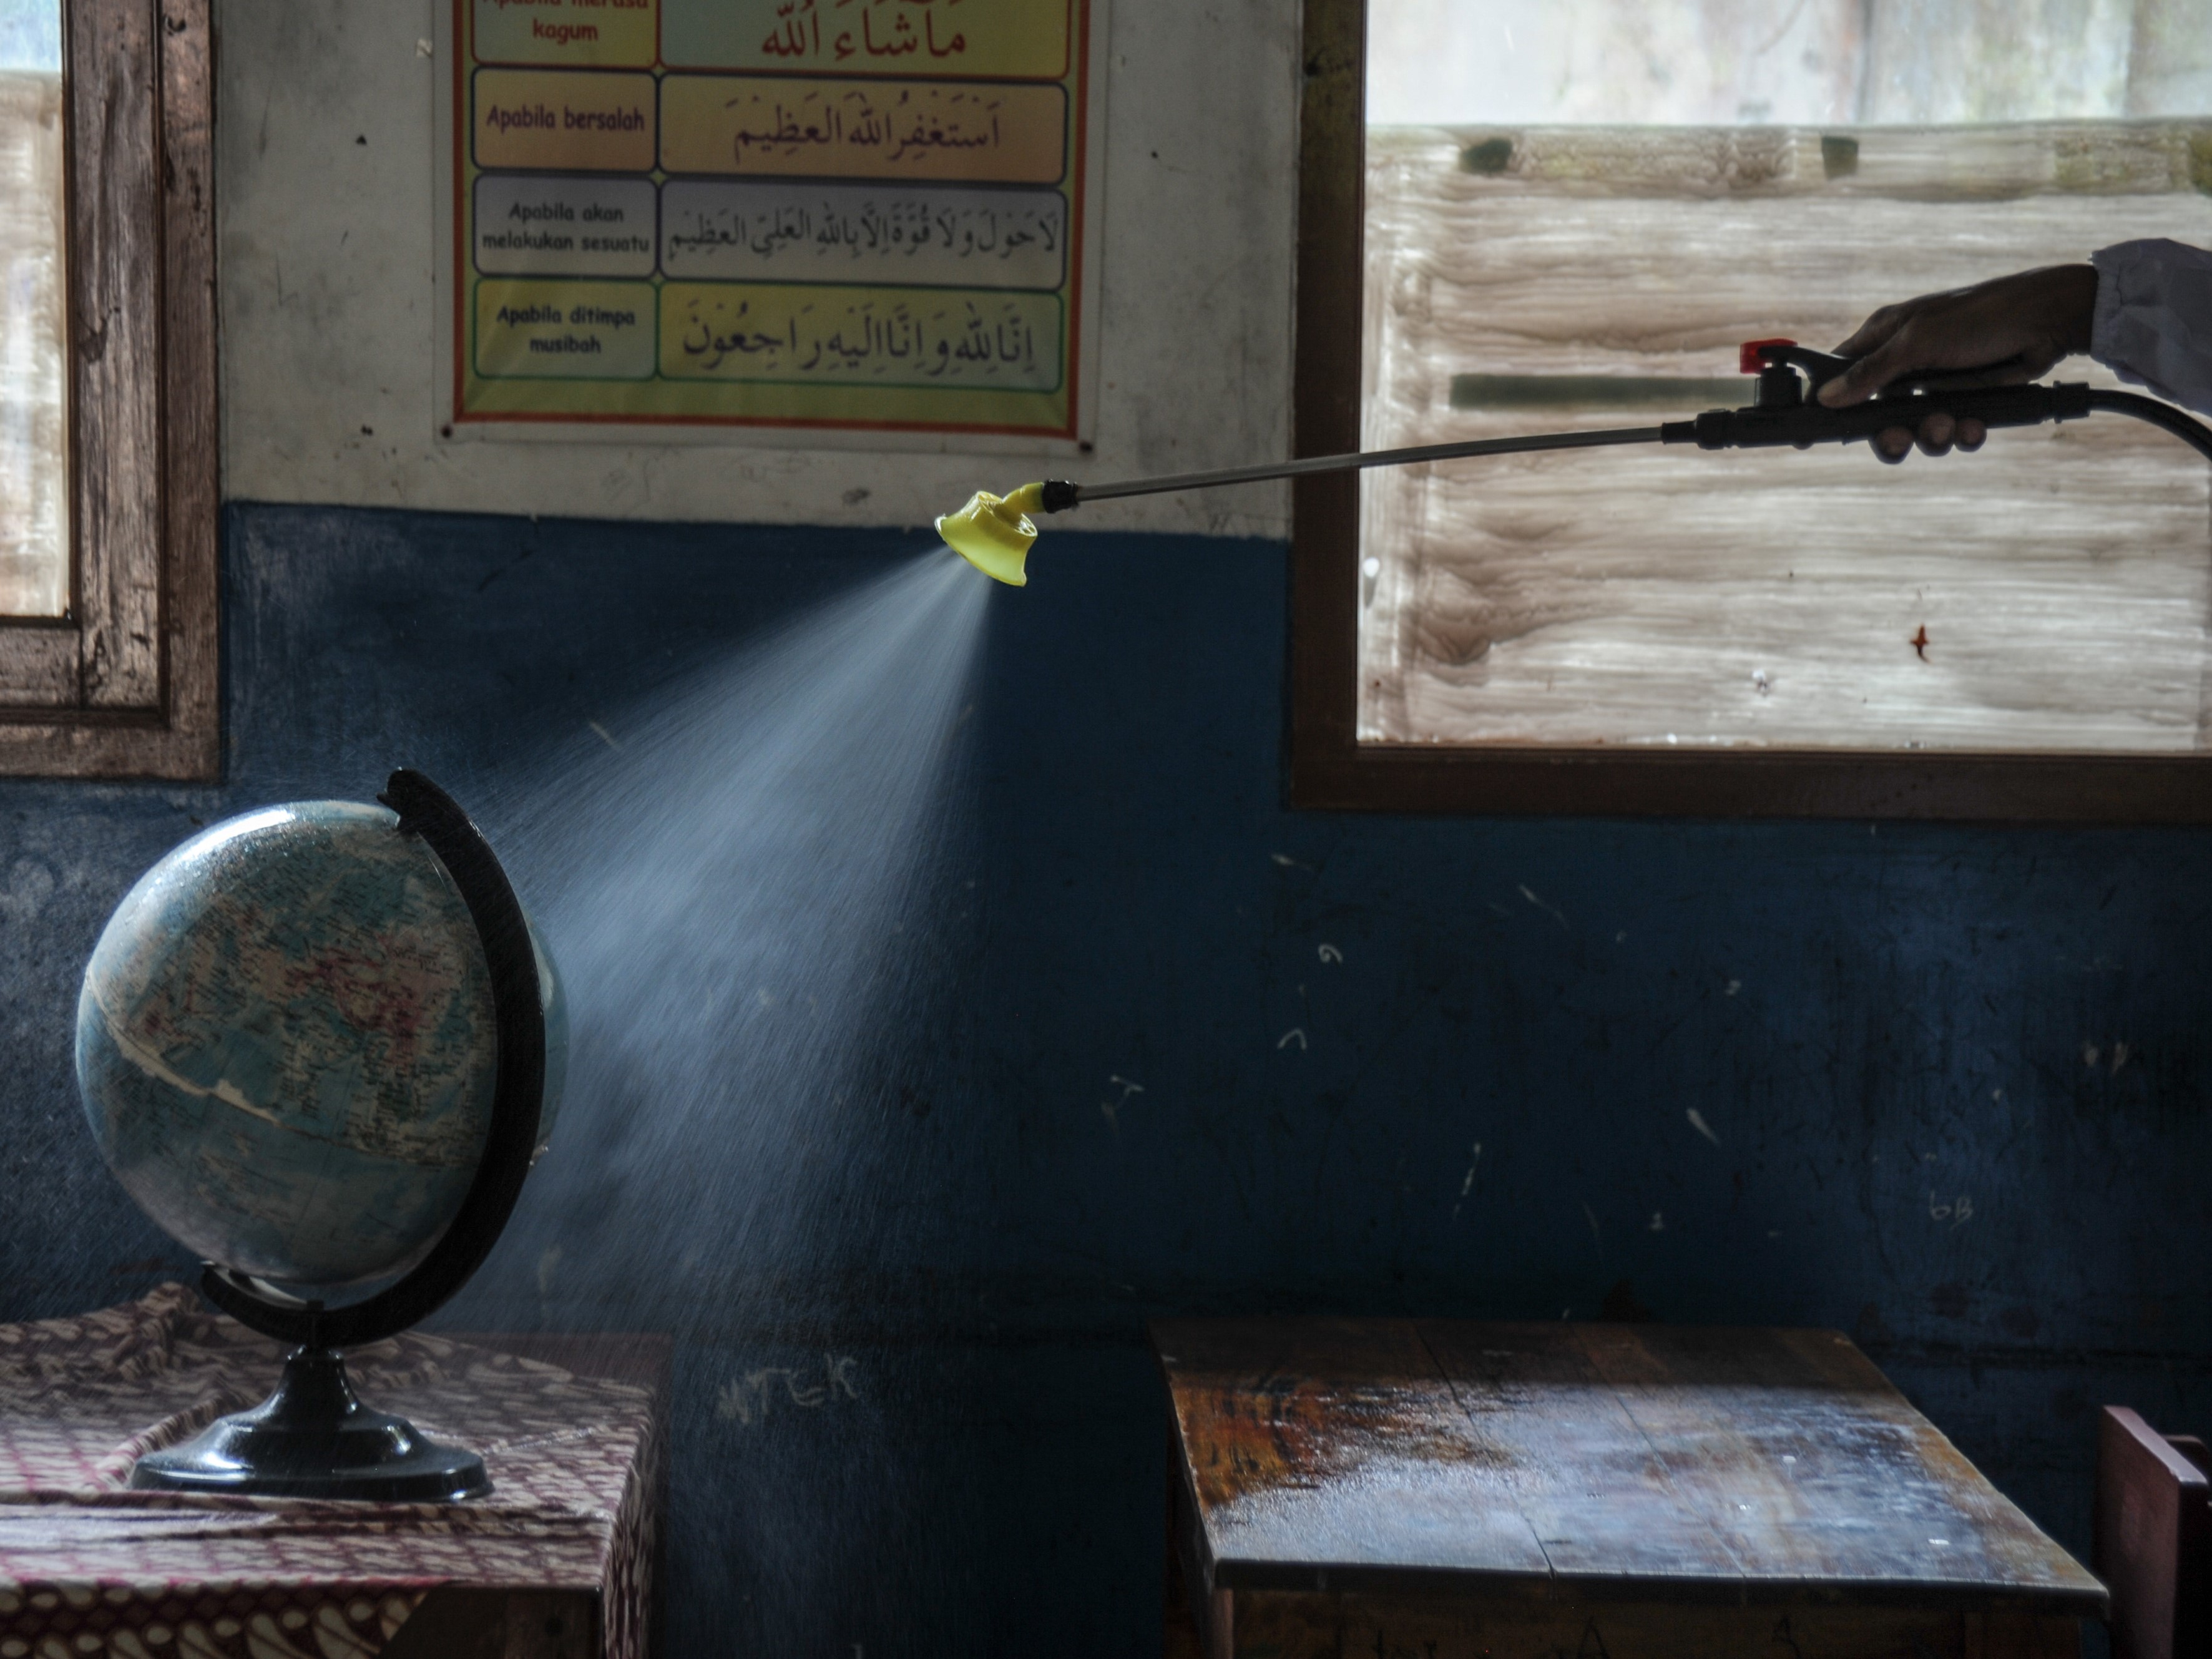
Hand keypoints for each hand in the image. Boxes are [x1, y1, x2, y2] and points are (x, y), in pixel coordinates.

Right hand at [1816, 264, 2098, 461]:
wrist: (2048, 321)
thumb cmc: (1981, 316)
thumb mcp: (1918, 341)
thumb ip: (1870, 372)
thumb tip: (1825, 398)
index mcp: (1882, 338)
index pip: (1837, 374)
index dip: (1823, 403)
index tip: (1809, 434)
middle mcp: (1903, 364)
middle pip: (1873, 416)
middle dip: (1888, 433)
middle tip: (1899, 439)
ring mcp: (1932, 384)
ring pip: (1912, 430)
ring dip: (1930, 436)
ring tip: (1950, 425)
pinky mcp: (1963, 399)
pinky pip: (1949, 431)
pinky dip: (1961, 434)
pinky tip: (1973, 425)